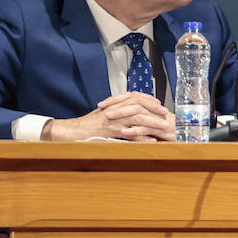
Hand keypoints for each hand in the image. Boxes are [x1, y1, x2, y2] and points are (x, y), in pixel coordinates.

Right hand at [42, 92, 174, 141]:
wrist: (71, 132)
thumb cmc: (88, 125)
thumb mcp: (105, 115)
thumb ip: (118, 112)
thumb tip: (133, 113)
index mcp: (114, 105)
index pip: (135, 97)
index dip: (149, 100)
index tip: (159, 104)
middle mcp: (114, 110)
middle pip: (139, 104)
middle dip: (154, 109)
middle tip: (166, 114)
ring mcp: (112, 120)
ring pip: (137, 117)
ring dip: (152, 122)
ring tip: (163, 127)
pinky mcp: (109, 131)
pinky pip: (128, 133)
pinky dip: (141, 137)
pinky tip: (151, 140)